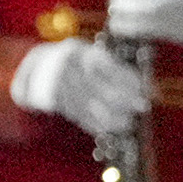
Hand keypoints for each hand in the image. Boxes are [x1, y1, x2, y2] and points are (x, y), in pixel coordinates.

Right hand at [10, 38, 145, 138]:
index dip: (131, 81)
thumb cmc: (75, 60)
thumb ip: (114, 66)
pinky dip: (99, 125)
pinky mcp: (59, 105)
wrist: (37, 67)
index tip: (145, 89)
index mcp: (81, 54)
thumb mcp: (91, 54)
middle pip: (105, 91)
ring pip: (94, 109)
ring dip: (115, 118)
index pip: (111, 69)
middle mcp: (71, 71)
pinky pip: (82, 119)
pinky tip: (112, 128)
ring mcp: (63, 90)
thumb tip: (143, 85)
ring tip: (129, 121)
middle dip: (127, 102)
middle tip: (142, 106)